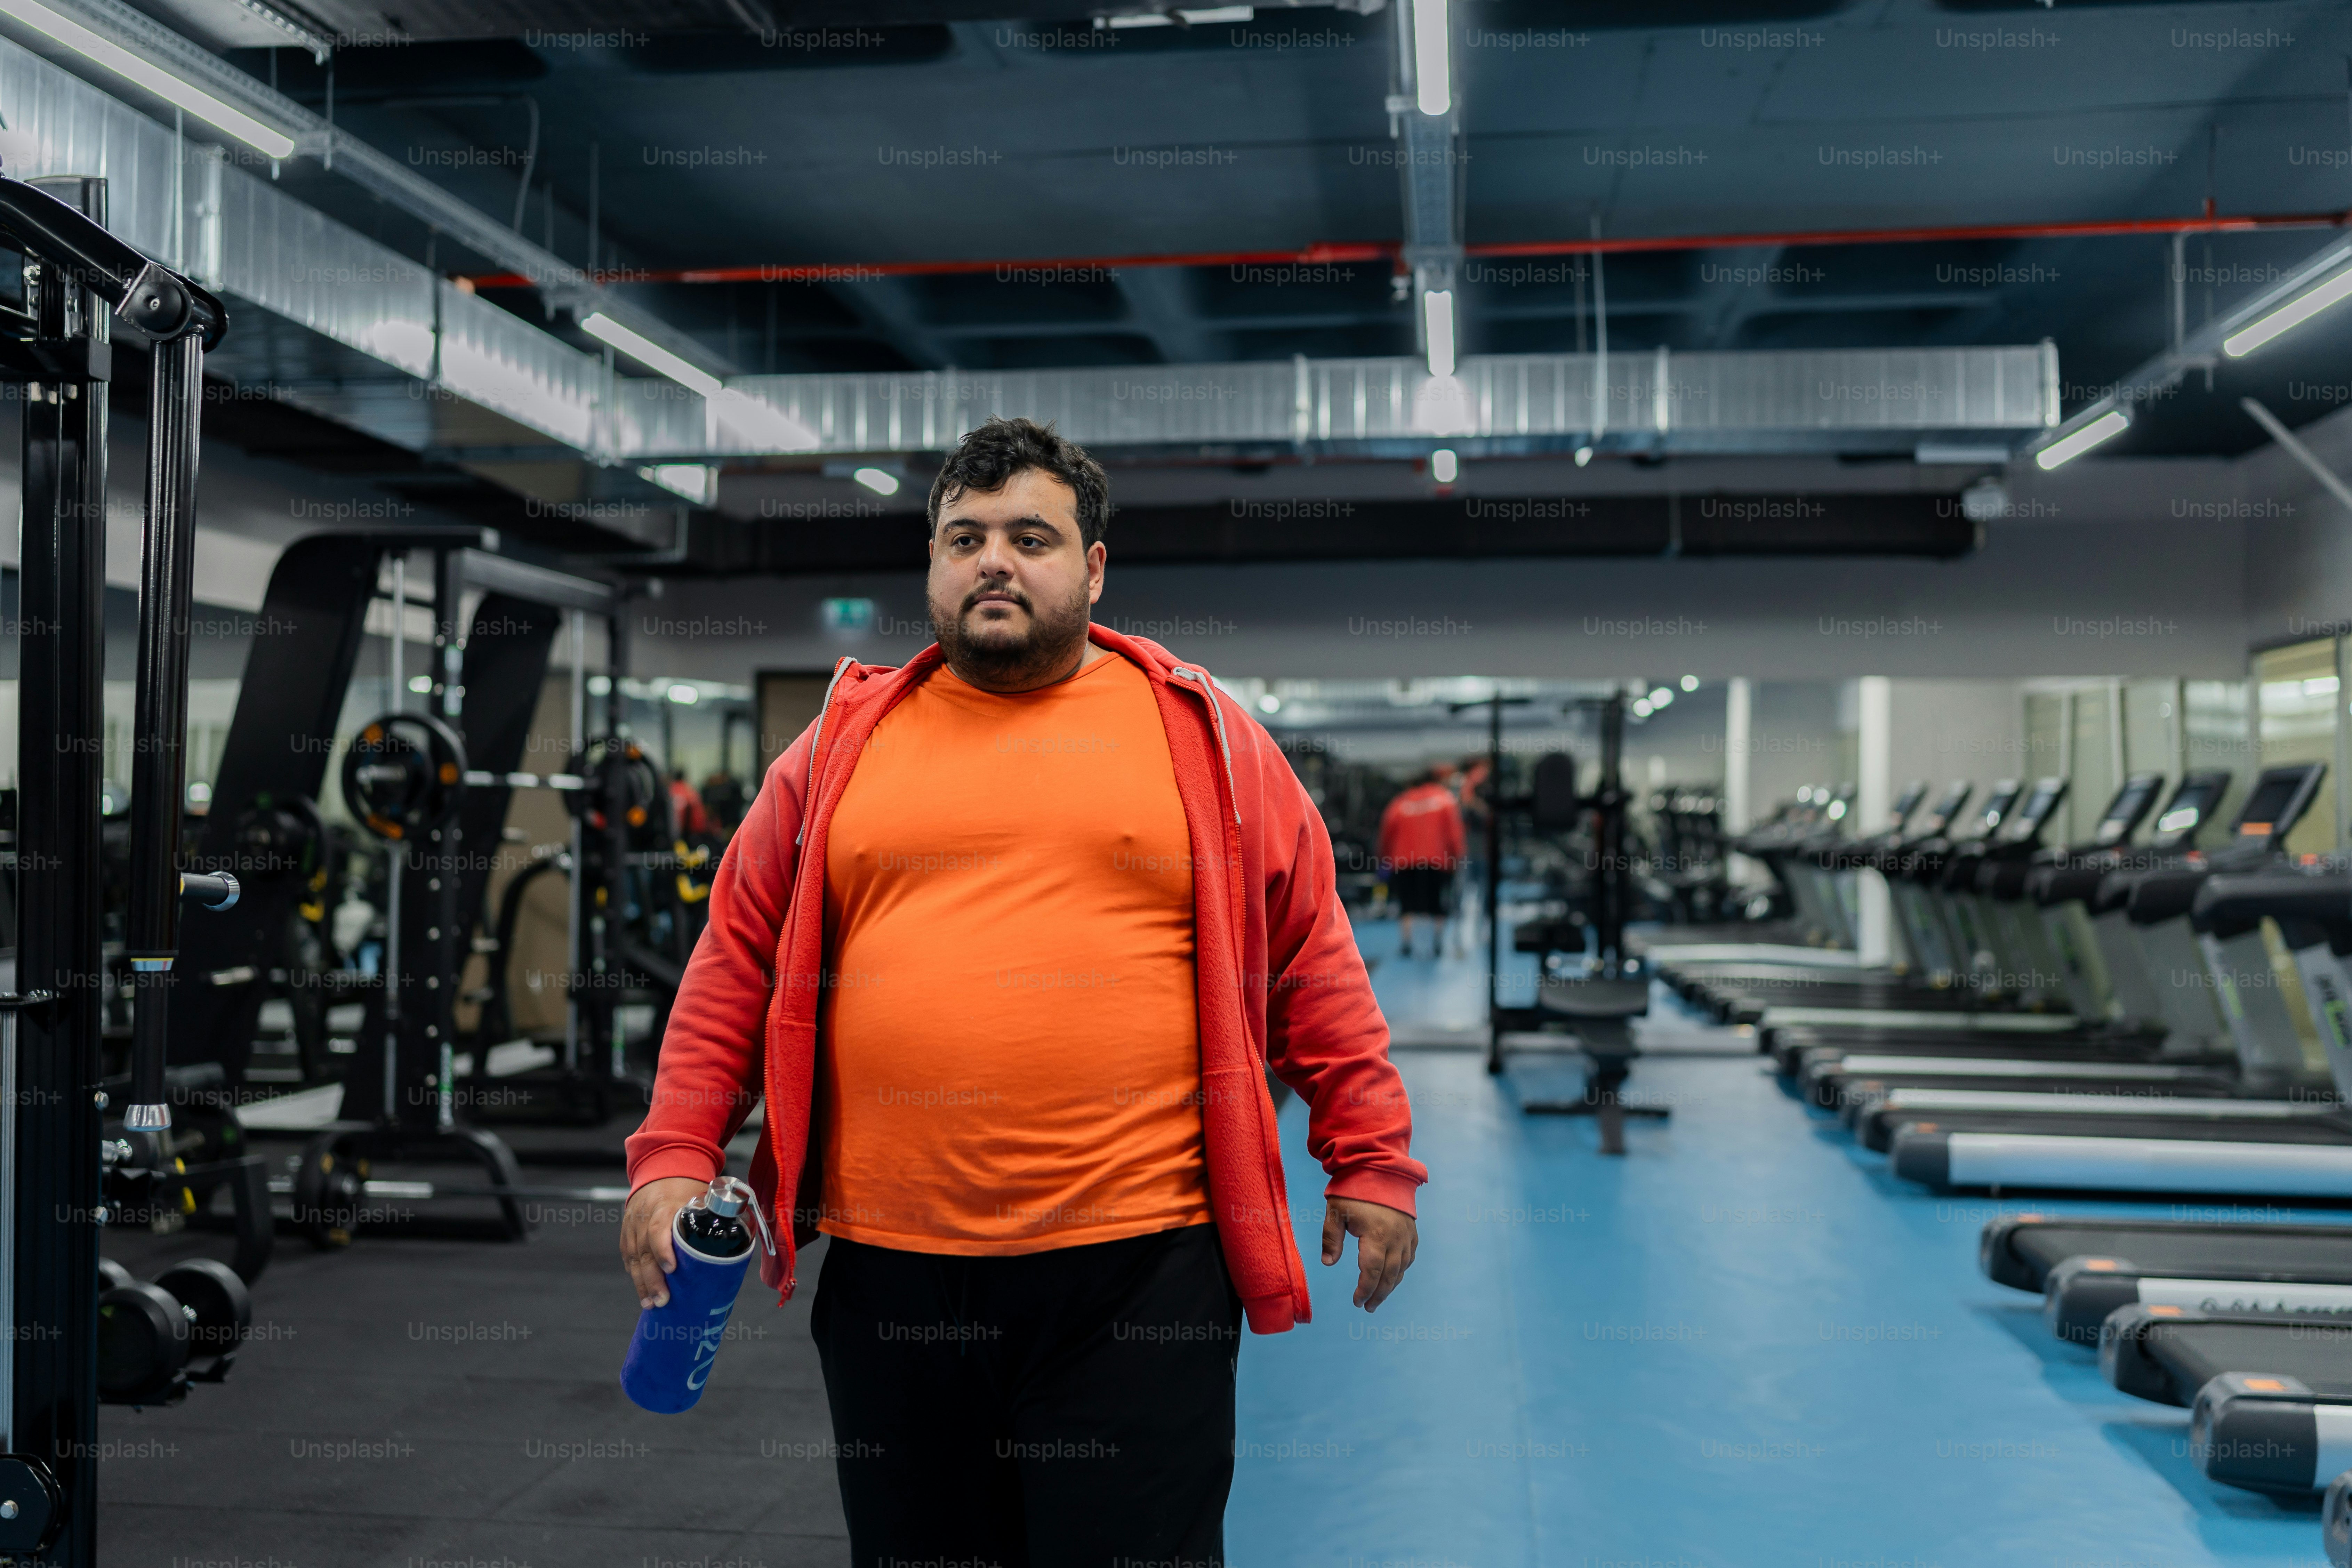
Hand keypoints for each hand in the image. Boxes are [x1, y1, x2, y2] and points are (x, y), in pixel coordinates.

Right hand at [620, 1177, 709, 1308]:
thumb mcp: (699, 1194)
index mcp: (664, 1206)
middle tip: (662, 1300)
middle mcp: (643, 1217)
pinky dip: (634, 1274)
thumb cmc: (685, 1185)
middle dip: (652, 1279)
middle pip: (644, 1251)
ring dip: (641, 1283)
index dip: (663, 1250)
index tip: (671, 1269)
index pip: (658, 1230)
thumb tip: (740, 1241)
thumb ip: (713, 1215)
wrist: (659, 1168)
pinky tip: (642, 1291)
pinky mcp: (626, 1232)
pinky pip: (628, 1255)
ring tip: (650, 1304)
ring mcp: (632, 1225)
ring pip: (633, 1257)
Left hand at [1321, 1196, 1417, 1311]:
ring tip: (1378, 1298)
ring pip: (1401, 1269)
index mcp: (1376, 1235)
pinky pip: (1409, 1257)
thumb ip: (1331, 1239)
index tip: (1356, 1301)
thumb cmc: (1354, 1189)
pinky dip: (1401, 1271)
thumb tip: (1328, 1263)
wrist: (1380, 1168)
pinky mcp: (1411, 1231)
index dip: (1364, 1290)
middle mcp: (1395, 1238)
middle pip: (1389, 1276)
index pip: (1372, 1272)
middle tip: (1368, 1307)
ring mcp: (1406, 1235)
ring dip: (1390, 1286)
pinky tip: (1393, 1277)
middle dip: (1378, 1295)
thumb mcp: (1335, 1211)